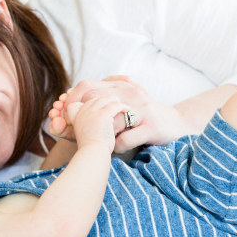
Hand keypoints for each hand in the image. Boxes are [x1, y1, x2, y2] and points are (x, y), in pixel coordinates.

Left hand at [49, 76, 194, 152]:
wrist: (177, 125)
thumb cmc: (142, 121)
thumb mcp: (120, 110)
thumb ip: (97, 111)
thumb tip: (60, 119)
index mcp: (120, 87)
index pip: (86, 86)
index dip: (69, 100)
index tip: (59, 116)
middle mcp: (130, 94)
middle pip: (94, 100)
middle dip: (78, 118)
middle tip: (71, 133)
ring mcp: (141, 109)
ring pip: (109, 121)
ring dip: (100, 136)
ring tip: (99, 145)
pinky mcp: (151, 127)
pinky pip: (125, 139)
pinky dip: (117, 147)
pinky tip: (117, 150)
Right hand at [66, 96, 127, 152]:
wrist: (93, 154)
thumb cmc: (90, 148)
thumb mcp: (83, 133)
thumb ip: (86, 124)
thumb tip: (96, 121)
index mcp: (76, 115)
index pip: (83, 100)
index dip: (92, 99)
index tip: (102, 102)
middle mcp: (82, 111)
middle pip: (94, 96)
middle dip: (104, 97)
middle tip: (114, 100)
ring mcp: (92, 112)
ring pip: (104, 99)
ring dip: (114, 100)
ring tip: (121, 102)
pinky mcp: (102, 115)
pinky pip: (114, 105)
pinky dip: (122, 106)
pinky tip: (127, 109)